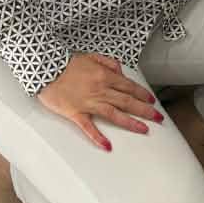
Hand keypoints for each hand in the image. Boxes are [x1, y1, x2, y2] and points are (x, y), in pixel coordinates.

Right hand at [36, 53, 162, 149]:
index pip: (129, 87)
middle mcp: (100, 90)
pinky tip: (107, 145)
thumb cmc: (66, 63)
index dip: (142, 94)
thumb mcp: (91, 56)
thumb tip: (121, 71)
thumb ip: (108, 63)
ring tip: (144, 130)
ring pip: (114, 114)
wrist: (45, 67)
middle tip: (158, 118)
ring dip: (131, 123)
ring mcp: (88, 102)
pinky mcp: (75, 113)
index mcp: (104, 76)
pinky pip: (88, 127)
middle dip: (145, 110)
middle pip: (127, 101)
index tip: (152, 101)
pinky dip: (98, 137)